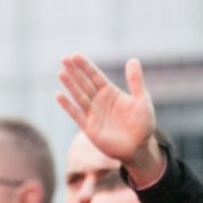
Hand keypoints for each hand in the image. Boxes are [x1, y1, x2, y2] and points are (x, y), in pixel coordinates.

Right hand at [56, 53, 163, 187]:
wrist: (139, 148)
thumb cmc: (143, 124)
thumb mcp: (142, 100)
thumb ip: (135, 81)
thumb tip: (132, 59)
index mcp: (111, 92)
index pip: (95, 76)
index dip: (86, 66)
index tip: (76, 55)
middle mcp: (99, 101)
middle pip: (84, 83)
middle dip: (74, 71)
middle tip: (64, 58)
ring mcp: (93, 113)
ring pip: (78, 95)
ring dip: (70, 84)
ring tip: (61, 72)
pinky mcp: (89, 127)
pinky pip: (76, 114)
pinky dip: (68, 105)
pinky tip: (59, 95)